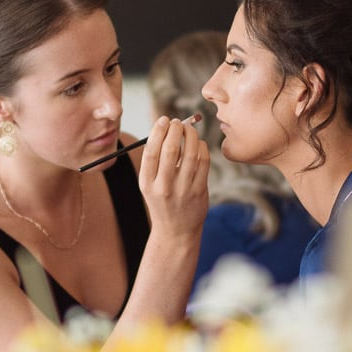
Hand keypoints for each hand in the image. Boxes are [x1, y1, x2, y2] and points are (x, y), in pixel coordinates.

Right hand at [136, 115, 208, 243]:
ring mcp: (183, 190)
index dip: (158, 130)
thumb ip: (155, 160)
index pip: (151, 150)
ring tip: (189, 129)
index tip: (164, 120)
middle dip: (176, 129)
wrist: (176, 231)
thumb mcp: (150, 184)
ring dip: (191, 135)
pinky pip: (204, 162)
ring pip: (190, 153)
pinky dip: (202, 147)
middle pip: (170, 149)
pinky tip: (199, 144)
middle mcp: (164, 186)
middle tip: (178, 122)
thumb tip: (166, 127)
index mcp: (147, 182)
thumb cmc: (162, 200)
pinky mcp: (199, 191)